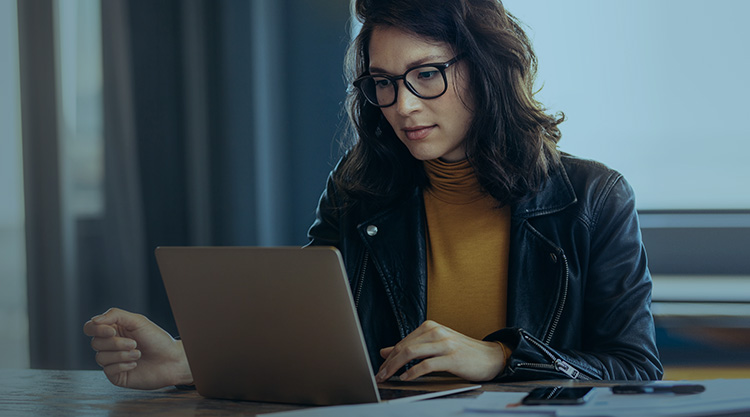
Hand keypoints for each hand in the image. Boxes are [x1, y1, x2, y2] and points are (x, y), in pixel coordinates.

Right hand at [83, 308, 192, 389]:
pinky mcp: (116, 375)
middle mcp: (110, 345)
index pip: (90, 328)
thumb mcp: (137, 321)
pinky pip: (108, 370)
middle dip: (116, 343)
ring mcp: (112, 361)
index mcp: (114, 330)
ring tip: (138, 354)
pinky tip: (135, 364)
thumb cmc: (157, 339)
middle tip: (135, 344)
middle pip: (95, 343)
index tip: (112, 331)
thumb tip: (94, 320)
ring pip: (100, 357)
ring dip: (121, 355)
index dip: (97, 329)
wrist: (171, 360)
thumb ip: (115, 315)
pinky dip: (123, 365)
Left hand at [376, 320, 505, 382]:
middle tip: (379, 375)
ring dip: (396, 367)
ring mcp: (445, 343)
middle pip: (405, 347)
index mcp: (430, 327)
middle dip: (389, 363)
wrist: (491, 357)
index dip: (389, 357)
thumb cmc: (462, 352)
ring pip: (412, 353)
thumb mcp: (434, 346)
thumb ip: (411, 347)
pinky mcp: (452, 357)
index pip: (403, 342)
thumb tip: (385, 351)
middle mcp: (436, 332)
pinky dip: (413, 372)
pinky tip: (406, 378)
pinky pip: (427, 364)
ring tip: (388, 377)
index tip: (380, 369)